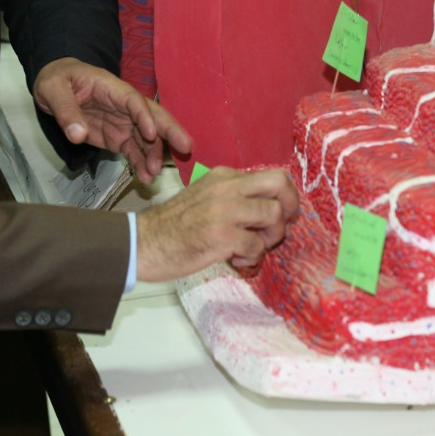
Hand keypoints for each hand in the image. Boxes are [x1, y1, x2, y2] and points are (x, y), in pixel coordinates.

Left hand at [33, 57, 192, 182]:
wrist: (55, 88)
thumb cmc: (57, 80)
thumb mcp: (52, 90)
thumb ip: (66, 112)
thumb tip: (77, 136)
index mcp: (111, 88)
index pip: (134, 101)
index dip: (145, 116)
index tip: (152, 134)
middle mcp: (123, 105)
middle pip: (152, 117)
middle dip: (170, 132)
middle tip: (186, 148)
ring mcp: (123, 122)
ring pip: (147, 138)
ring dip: (153, 155)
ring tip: (153, 174)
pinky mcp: (117, 137)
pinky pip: (133, 151)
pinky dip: (140, 164)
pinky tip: (144, 178)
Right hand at [135, 167, 298, 281]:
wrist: (144, 241)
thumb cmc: (174, 225)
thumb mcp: (205, 196)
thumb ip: (233, 196)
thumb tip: (268, 207)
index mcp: (224, 176)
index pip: (271, 175)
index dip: (285, 196)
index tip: (283, 214)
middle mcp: (227, 187)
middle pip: (279, 184)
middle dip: (290, 207)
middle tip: (280, 228)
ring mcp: (225, 210)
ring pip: (274, 216)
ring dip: (270, 238)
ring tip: (251, 248)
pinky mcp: (222, 236)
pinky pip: (256, 246)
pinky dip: (251, 257)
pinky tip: (235, 259)